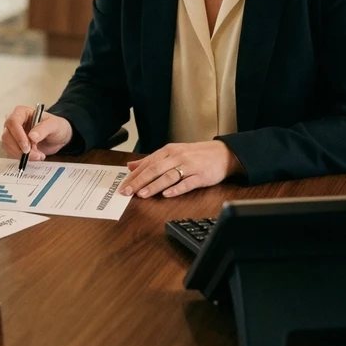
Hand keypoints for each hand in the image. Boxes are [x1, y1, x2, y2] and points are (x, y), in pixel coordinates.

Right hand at [1, 107, 71, 161]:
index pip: (13, 122)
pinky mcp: (14, 146)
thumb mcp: (54, 125)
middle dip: (19, 148)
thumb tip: (32, 136)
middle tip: (34, 154)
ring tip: (38, 155)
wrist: (58, 138)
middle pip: (7, 136)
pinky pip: (11, 153)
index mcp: (22, 113)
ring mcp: (13, 135)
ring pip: (7, 146)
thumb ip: (43, 129)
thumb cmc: (56, 127)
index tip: (27, 146)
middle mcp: (14, 123)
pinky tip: (34, 157)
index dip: (18, 135)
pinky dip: (21, 158)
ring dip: (21, 154)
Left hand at [119, 141, 242, 198]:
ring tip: (142, 194)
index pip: (147, 163)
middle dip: (139, 181)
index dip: (134, 174)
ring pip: (168, 176)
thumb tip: (131, 165)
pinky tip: (167, 195)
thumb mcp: (172, 152)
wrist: (222, 153)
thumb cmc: (195, 154)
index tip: (123, 185)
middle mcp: (177, 157)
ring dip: (154, 186)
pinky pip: (186, 183)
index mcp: (168, 151)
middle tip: (127, 191)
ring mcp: (189, 166)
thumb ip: (152, 160)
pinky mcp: (200, 176)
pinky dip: (176, 189)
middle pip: (154, 169)